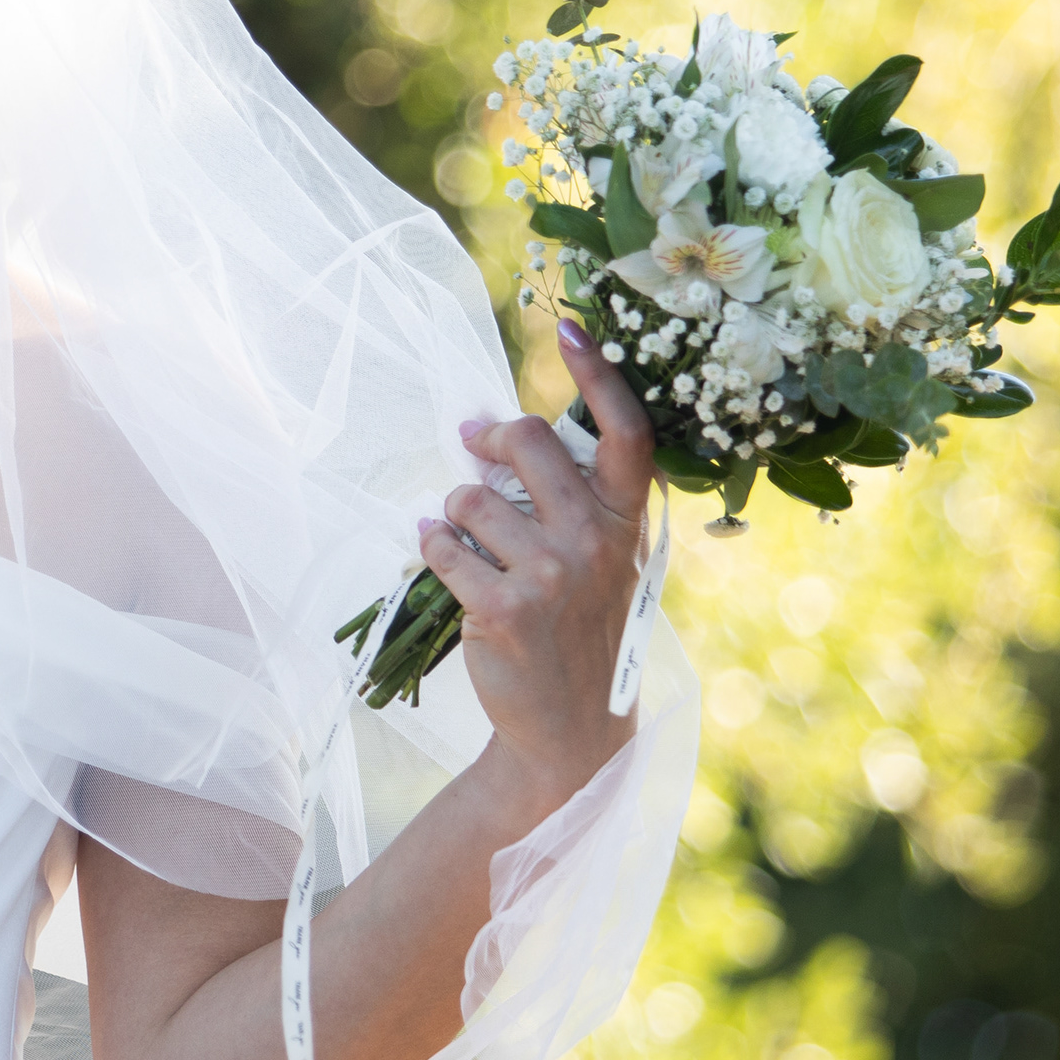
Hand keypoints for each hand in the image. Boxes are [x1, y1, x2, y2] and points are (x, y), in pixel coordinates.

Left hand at [428, 316, 657, 811]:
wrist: (569, 729)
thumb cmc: (578, 628)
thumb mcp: (600, 560)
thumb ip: (570, 499)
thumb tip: (495, 431)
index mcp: (627, 522)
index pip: (627, 433)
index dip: (599, 376)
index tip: (571, 329)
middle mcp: (595, 541)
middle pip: (530, 442)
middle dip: (491, 437)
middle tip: (474, 443)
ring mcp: (551, 575)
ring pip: (469, 497)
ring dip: (455, 510)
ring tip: (470, 540)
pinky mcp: (501, 608)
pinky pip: (440, 545)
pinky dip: (431, 548)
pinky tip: (446, 565)